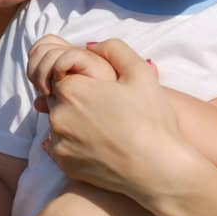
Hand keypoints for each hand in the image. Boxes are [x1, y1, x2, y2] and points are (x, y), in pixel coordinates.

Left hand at [34, 38, 183, 199]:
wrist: (158, 170)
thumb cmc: (152, 119)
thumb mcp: (140, 72)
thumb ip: (113, 49)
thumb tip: (90, 46)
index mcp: (71, 89)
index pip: (62, 73)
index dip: (83, 78)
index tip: (103, 90)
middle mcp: (58, 115)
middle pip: (58, 98)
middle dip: (77, 99)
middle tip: (107, 110)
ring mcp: (58, 143)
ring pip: (58, 123)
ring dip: (74, 121)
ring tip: (105, 128)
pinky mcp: (64, 165)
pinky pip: (61, 147)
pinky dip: (74, 143)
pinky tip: (98, 144)